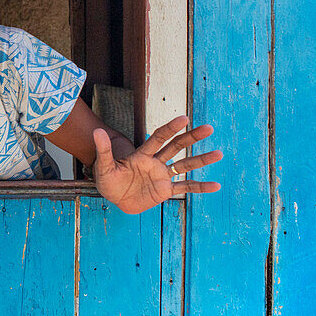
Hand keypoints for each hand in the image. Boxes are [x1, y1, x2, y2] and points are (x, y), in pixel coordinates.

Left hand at [91, 115, 221, 213]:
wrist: (113, 197)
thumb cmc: (107, 180)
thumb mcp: (103, 166)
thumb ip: (103, 150)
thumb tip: (96, 131)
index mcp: (142, 155)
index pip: (159, 138)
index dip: (171, 128)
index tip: (184, 119)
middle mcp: (155, 162)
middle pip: (176, 147)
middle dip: (192, 138)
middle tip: (208, 128)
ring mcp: (162, 176)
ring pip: (185, 165)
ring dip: (201, 160)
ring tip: (219, 153)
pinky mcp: (165, 190)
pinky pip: (185, 187)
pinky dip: (199, 187)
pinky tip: (215, 185)